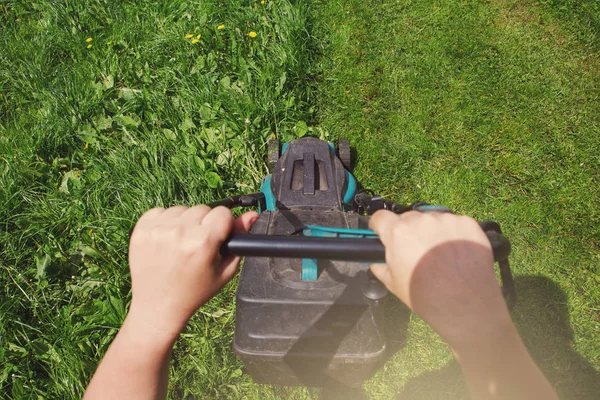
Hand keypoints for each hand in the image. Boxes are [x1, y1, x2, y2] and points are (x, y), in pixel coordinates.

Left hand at [125, 205, 257, 341]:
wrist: (158, 305)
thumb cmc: (196, 291)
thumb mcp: (224, 269)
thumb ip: (240, 240)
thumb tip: (251, 215)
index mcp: (203, 242)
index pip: (223, 212)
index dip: (223, 225)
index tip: (218, 238)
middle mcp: (180, 232)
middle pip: (203, 209)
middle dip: (205, 223)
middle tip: (198, 244)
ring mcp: (158, 230)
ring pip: (182, 209)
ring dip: (185, 222)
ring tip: (182, 244)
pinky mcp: (141, 229)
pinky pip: (161, 211)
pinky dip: (166, 222)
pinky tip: (167, 240)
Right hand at [369, 210, 512, 350]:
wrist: (464, 301)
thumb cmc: (424, 294)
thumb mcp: (392, 284)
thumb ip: (381, 266)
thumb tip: (377, 261)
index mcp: (398, 232)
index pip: (380, 217)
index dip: (379, 226)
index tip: (383, 232)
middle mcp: (421, 220)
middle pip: (408, 218)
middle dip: (408, 231)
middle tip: (416, 251)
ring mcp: (446, 219)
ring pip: (432, 220)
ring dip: (432, 231)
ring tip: (440, 253)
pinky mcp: (467, 223)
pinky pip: (454, 223)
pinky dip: (453, 234)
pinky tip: (457, 252)